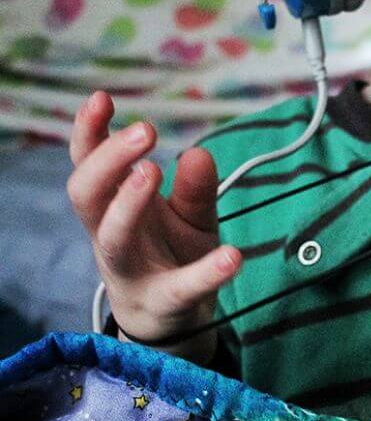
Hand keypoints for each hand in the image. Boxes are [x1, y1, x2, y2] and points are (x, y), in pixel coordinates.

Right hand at [67, 91, 241, 362]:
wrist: (171, 322)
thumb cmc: (172, 254)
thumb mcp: (190, 215)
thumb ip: (195, 187)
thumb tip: (198, 153)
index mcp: (113, 207)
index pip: (89, 166)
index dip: (88, 133)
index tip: (101, 98)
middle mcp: (111, 236)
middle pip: (87, 196)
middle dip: (108, 161)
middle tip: (144, 131)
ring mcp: (132, 272)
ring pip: (113, 239)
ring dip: (130, 204)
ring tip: (152, 171)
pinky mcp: (165, 304)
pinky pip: (182, 288)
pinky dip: (207, 272)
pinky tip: (233, 256)